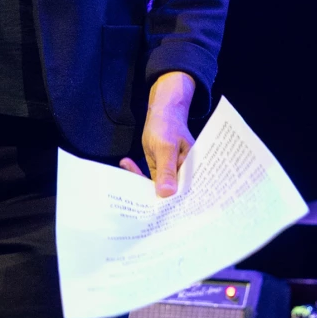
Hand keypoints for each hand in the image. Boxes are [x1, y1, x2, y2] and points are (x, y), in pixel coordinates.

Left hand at [119, 71, 195, 196]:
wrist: (163, 111)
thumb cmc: (168, 125)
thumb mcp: (166, 147)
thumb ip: (167, 170)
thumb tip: (167, 194)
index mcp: (191, 172)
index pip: (181, 193)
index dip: (168, 203)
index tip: (149, 206)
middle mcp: (182, 176)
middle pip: (168, 194)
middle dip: (150, 195)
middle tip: (131, 192)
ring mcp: (170, 173)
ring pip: (156, 187)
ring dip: (140, 181)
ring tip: (126, 172)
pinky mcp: (160, 169)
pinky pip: (149, 178)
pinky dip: (136, 172)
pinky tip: (125, 162)